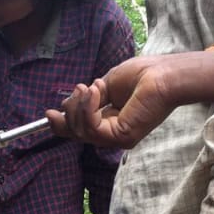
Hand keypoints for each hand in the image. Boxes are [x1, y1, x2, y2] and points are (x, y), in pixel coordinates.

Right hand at [45, 59, 176, 148]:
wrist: (165, 75)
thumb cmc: (143, 75)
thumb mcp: (106, 83)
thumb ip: (87, 97)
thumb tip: (66, 103)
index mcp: (109, 121)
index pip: (79, 129)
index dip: (61, 124)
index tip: (49, 113)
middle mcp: (111, 133)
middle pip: (75, 133)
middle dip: (69, 112)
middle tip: (78, 89)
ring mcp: (116, 138)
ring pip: (81, 131)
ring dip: (78, 106)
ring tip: (89, 87)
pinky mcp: (121, 137)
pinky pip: (92, 128)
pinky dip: (87, 108)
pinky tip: (94, 90)